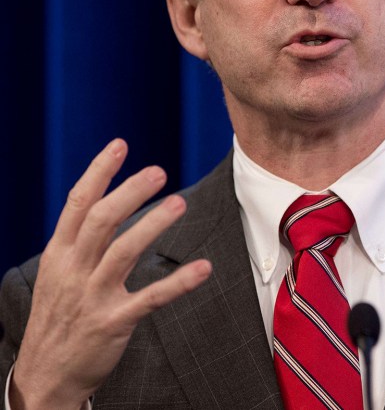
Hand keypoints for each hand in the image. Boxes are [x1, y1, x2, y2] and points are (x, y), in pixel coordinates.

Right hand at [10, 140, 211, 409]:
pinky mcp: (112, 323)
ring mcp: (92, 297)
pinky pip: (149, 298)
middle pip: (100, 221)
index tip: (120, 145)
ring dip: (152, 225)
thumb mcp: (58, 275)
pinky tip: (203, 268)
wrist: (44, 375)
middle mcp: (73, 271)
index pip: (77, 204)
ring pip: (122, 252)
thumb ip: (81, 243)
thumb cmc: (58, 318)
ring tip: (179, 203)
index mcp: (58, 255)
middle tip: (159, 170)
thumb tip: (107, 204)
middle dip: (129, 192)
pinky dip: (178, 283)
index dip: (99, 173)